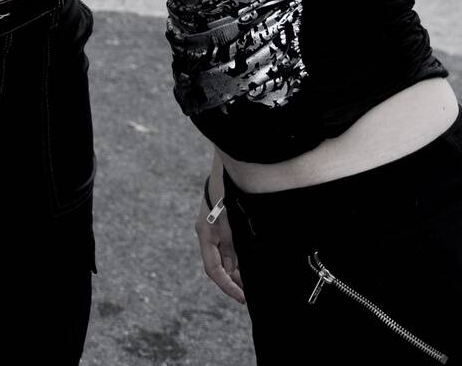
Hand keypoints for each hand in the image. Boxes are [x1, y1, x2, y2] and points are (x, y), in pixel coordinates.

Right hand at [196, 181, 244, 304]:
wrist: (230, 163)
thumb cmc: (227, 188)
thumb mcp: (230, 218)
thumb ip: (231, 243)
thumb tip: (234, 268)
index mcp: (206, 233)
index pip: (213, 269)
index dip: (227, 286)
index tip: (241, 297)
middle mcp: (209, 233)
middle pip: (221, 265)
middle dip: (235, 281)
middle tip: (252, 294)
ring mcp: (217, 227)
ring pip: (227, 256)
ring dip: (239, 270)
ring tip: (255, 282)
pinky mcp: (226, 221)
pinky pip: (231, 245)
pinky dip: (241, 257)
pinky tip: (253, 263)